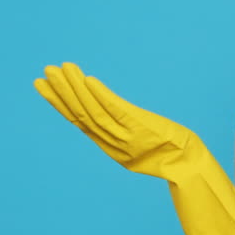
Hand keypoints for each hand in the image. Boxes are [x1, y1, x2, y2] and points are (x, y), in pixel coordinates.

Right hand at [34, 62, 234, 234]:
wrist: (191, 165)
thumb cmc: (171, 153)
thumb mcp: (140, 145)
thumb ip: (122, 133)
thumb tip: (108, 115)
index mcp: (111, 147)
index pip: (79, 121)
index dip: (59, 103)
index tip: (43, 85)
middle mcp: (113, 143)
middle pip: (82, 114)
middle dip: (62, 93)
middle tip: (45, 71)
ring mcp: (125, 136)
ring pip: (94, 111)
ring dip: (75, 89)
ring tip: (61, 69)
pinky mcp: (139, 128)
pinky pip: (115, 110)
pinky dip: (99, 95)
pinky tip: (88, 79)